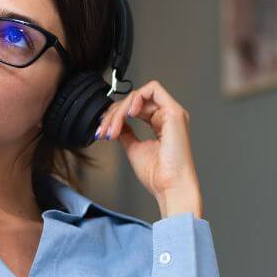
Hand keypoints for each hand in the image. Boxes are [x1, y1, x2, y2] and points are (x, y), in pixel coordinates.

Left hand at [94, 80, 202, 218]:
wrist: (170, 186)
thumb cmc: (158, 175)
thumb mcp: (134, 148)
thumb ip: (126, 132)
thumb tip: (116, 122)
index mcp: (161, 124)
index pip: (134, 108)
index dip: (115, 115)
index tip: (102, 130)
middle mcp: (167, 117)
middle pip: (134, 101)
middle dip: (113, 114)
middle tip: (104, 131)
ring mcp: (171, 113)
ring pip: (139, 95)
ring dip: (120, 109)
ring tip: (112, 129)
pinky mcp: (174, 112)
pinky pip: (153, 90)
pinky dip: (136, 97)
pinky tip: (128, 113)